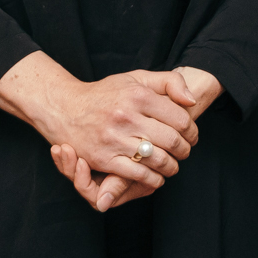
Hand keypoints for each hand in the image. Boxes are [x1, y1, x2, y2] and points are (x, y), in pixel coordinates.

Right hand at [0, 55, 199, 212]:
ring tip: (173, 165)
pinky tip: (157, 177)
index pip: (179, 118)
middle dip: (184, 150)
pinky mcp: (103, 158)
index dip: (191, 131)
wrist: (66, 108)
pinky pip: (138, 175)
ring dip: (172, 167)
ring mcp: (113, 138)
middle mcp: (126, 116)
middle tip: (185, 152)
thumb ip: (169, 82)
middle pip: (171, 140)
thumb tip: (192, 101)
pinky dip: (153, 179)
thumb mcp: (137, 77)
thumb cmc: (106, 94)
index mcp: (137, 95)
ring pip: (157, 160)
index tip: (191, 136)